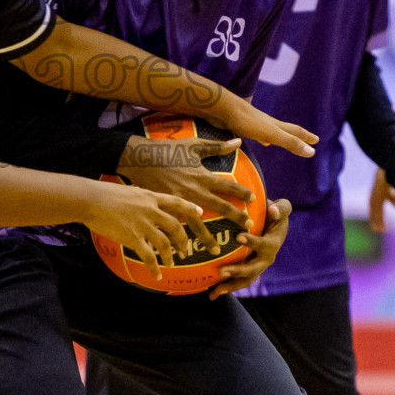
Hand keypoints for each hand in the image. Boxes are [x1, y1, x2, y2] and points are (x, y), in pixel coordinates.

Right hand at [81, 182, 204, 279]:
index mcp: (150, 197)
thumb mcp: (129, 190)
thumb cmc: (104, 193)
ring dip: (170, 255)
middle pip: (175, 226)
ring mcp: (143, 224)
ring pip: (165, 243)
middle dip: (183, 240)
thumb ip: (140, 197)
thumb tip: (144, 197)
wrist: (90, 200)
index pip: (176, 202)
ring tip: (171, 263)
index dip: (190, 208)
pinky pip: (149, 256)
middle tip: (185, 250)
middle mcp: (150, 210)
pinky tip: (157, 276)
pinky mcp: (133, 238)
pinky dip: (155, 268)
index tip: (200, 213)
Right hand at [119, 136, 253, 252]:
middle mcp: (194, 190)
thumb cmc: (168, 149)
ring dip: (207, 238)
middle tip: (248, 227)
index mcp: (202, 176)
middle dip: (235, 217)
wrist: (139, 157)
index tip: (254, 199)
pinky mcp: (165, 208)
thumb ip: (217, 146)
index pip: (228, 186)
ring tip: (215, 251)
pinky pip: (175, 227)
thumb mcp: (194, 145)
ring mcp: (179, 201)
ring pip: (197, 224)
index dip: (242, 193)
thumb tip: (239, 141)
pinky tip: (183, 252)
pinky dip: (179, 240)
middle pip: (219, 207)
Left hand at [206, 96, 316, 157]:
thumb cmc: (246, 121)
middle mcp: (266, 123)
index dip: (306, 137)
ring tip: (277, 141)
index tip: (316, 140)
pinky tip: (258, 140)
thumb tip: (313, 152)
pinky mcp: (240, 126)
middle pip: (285, 130)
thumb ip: (290, 142)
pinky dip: (261, 138)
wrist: (221, 108)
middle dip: (296, 136)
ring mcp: (253, 124)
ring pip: (269, 131)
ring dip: (277, 137)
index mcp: (275, 126)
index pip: (295, 132)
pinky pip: (255, 133)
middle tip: (305, 138)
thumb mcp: (271, 134)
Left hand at [207, 199, 290, 298]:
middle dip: (237, 271)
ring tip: (213, 292)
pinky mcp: (250, 270)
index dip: (252, 242)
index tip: (239, 236)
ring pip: (245, 280)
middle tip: (221, 271)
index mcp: (272, 244)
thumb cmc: (276, 215)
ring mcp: (258, 267)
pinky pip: (239, 282)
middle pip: (252, 269)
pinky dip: (226, 288)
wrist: (276, 227)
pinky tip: (211, 293)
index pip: (263, 245)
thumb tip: (272, 210)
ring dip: (230, 286)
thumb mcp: (282, 209)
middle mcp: (266, 259)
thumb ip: (280, 209)